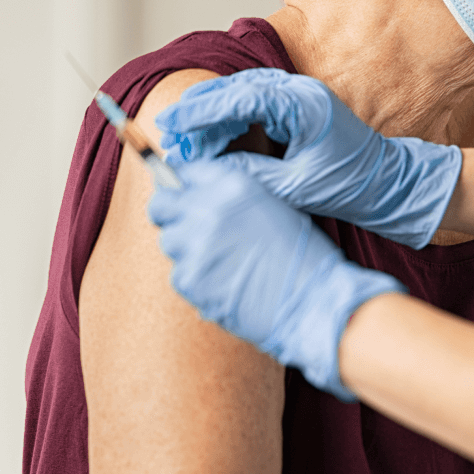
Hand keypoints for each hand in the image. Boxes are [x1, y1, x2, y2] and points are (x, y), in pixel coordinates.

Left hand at [148, 159, 404, 399]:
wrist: (312, 301)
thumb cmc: (302, 256)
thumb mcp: (272, 206)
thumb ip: (232, 197)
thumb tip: (198, 198)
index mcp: (232, 185)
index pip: (184, 172)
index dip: (182, 186)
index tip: (183, 197)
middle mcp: (208, 208)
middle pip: (161, 204)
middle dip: (170, 214)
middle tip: (187, 229)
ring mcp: (194, 244)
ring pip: (169, 241)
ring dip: (186, 250)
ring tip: (219, 263)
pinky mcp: (189, 279)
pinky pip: (179, 274)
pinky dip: (196, 280)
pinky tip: (223, 284)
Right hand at [155, 69, 462, 248]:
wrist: (389, 184)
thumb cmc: (351, 187)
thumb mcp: (295, 188)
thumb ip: (251, 175)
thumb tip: (208, 171)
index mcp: (304, 106)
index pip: (240, 99)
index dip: (202, 112)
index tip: (173, 126)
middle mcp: (301, 91)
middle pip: (236, 89)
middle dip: (200, 110)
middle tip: (169, 131)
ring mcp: (300, 95)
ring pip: (242, 93)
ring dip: (212, 113)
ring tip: (183, 136)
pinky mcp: (299, 106)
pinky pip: (255, 103)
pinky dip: (230, 117)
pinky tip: (212, 136)